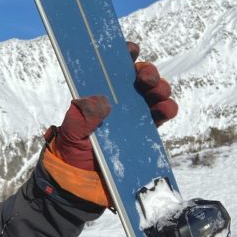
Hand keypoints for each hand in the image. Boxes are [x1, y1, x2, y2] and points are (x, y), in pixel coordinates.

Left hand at [41, 41, 177, 205]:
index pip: (111, 69)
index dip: (122, 55)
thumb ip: (81, 118)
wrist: (79, 186)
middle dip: (146, 72)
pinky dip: (167, 108)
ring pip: (153, 94)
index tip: (129, 50)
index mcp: (97, 94)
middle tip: (144, 77)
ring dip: (160, 88)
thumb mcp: (70, 133)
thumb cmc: (71, 153)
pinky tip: (165, 108)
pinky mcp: (145, 133)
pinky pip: (161, 117)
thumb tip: (102, 102)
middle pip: (138, 78)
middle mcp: (118, 101)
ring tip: (157, 94)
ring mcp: (133, 116)